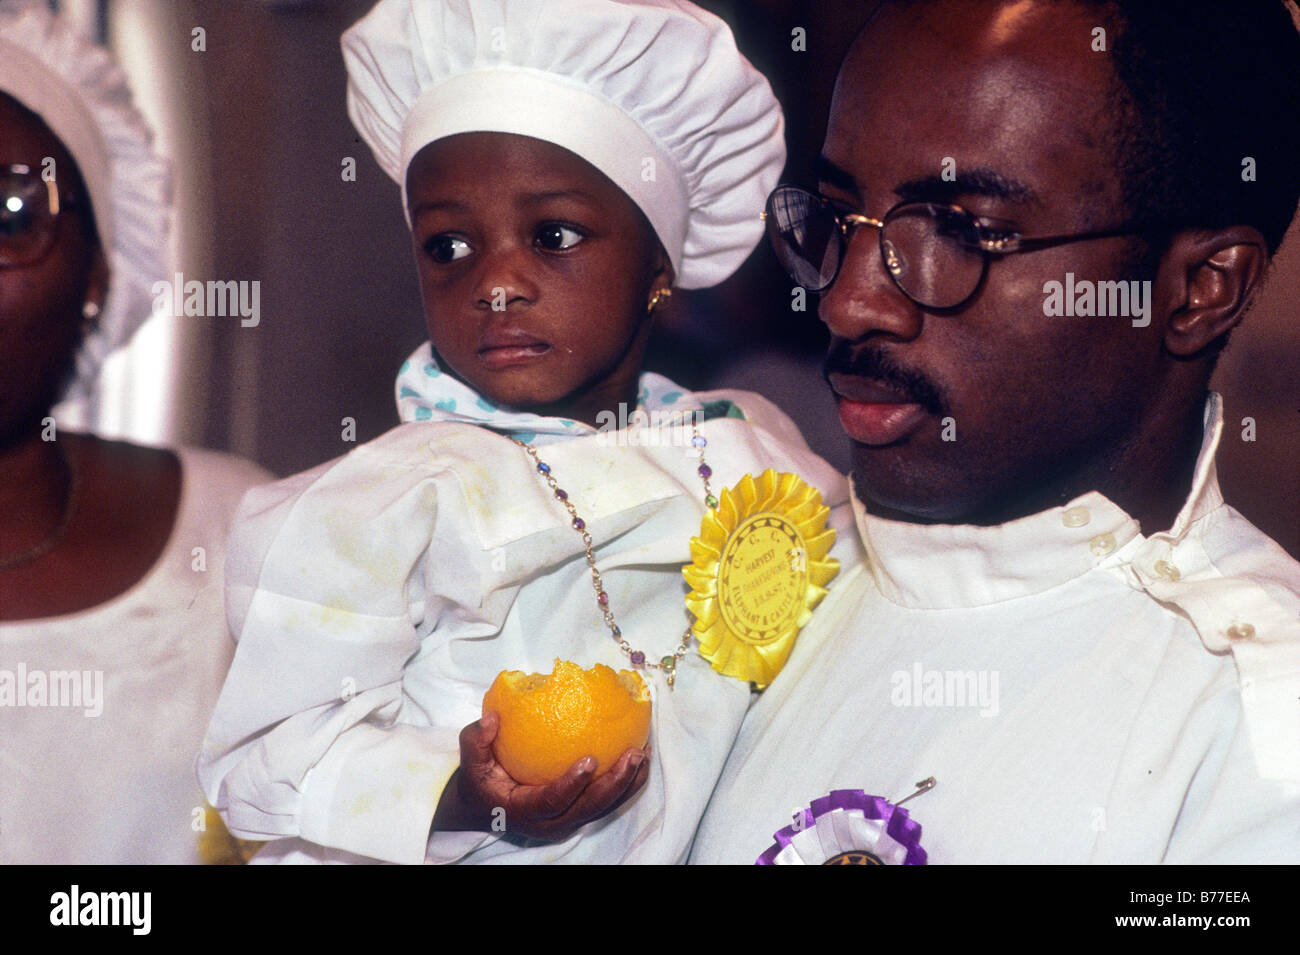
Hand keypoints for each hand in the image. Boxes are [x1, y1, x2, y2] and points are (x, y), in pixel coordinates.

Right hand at [431, 711, 649, 841]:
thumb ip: (476, 740)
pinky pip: (607, 799)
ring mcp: (567, 820)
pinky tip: (640, 755)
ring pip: (604, 807)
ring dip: (628, 783)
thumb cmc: (480, 780)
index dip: (571, 785)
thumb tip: (492, 719)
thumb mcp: (470, 761)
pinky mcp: (578, 812)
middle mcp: (550, 822)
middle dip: (615, 784)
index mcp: (524, 811)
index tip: (590, 759)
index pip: (551, 802)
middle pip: (589, 809)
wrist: (485, 807)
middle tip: (633, 754)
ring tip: (644, 754)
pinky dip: (626, 781)